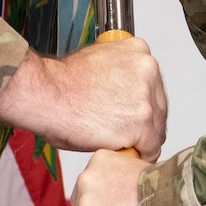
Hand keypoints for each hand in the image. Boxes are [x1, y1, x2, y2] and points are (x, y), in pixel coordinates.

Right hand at [0, 38, 166, 159]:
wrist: (46, 93)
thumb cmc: (63, 83)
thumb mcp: (99, 61)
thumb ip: (121, 73)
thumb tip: (126, 91)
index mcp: (139, 51)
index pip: (153, 86)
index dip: (140, 106)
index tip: (128, 115)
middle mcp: (148, 69)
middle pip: (159, 108)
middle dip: (143, 124)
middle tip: (121, 132)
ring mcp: (147, 97)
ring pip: (157, 130)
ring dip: (140, 140)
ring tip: (116, 141)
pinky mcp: (142, 123)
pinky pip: (150, 149)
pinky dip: (137, 155)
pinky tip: (120, 151)